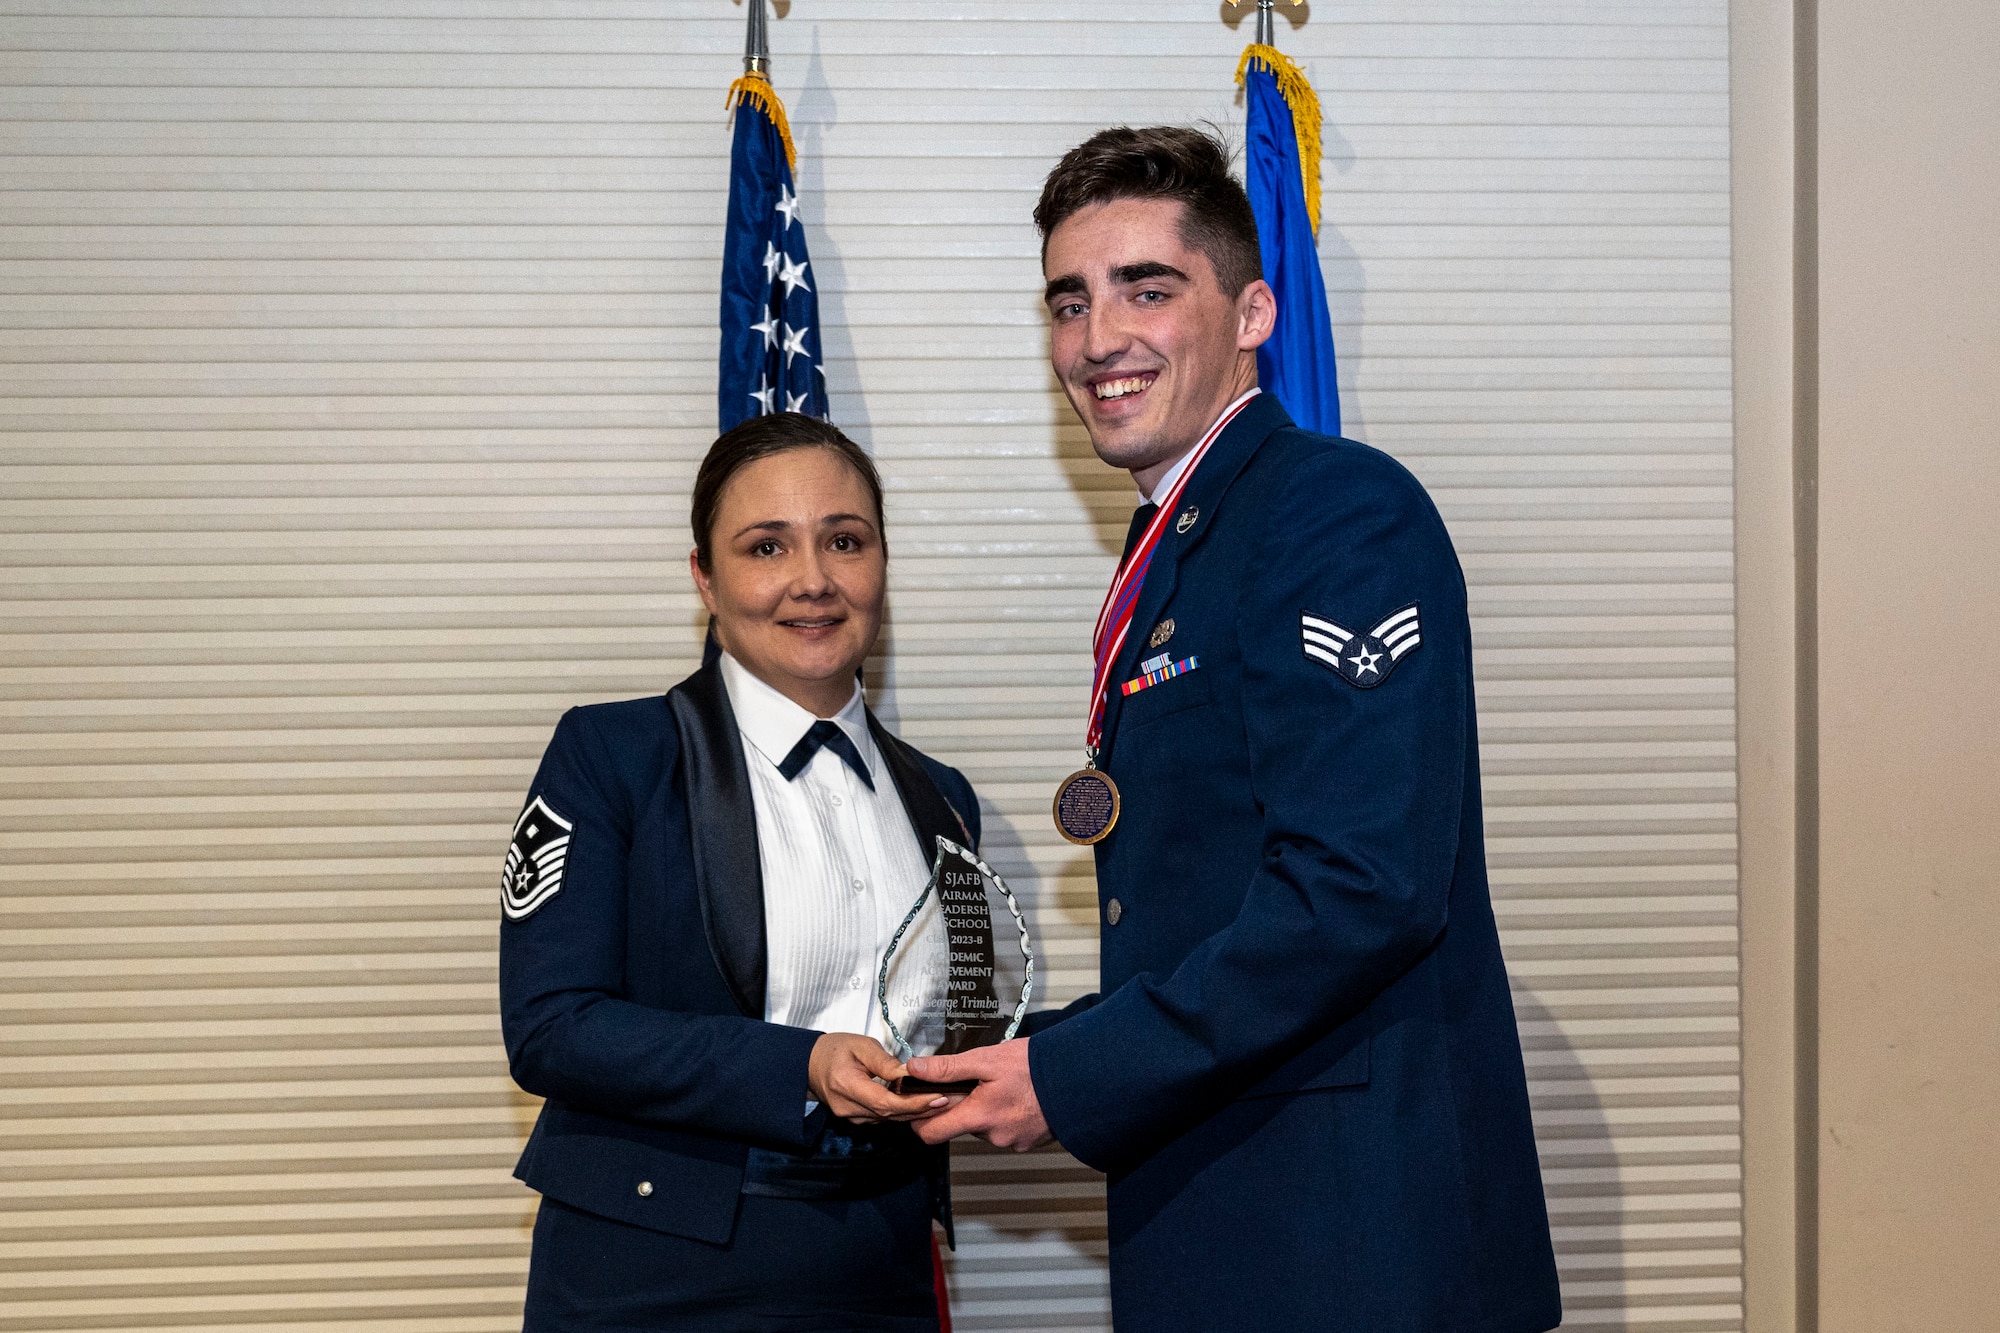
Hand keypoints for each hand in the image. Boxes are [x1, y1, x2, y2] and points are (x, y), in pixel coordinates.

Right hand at [807, 1032, 949, 1123]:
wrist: (811, 1064)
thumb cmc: (835, 1050)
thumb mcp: (861, 1045)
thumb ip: (884, 1062)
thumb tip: (908, 1074)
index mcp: (847, 1085)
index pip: (885, 1102)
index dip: (913, 1103)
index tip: (936, 1098)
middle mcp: (848, 1107)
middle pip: (889, 1114)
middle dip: (920, 1109)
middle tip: (947, 1100)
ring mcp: (850, 1116)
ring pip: (887, 1119)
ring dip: (913, 1112)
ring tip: (938, 1101)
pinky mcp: (856, 1119)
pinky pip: (881, 1117)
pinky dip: (900, 1111)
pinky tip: (916, 1103)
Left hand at [908, 1039, 1052, 1151]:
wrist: (1078, 1078)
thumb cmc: (1035, 1066)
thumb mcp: (987, 1059)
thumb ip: (948, 1067)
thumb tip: (914, 1069)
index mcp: (979, 1116)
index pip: (931, 1134)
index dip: (920, 1120)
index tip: (923, 1103)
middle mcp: (994, 1136)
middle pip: (960, 1127)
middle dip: (962, 1106)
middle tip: (975, 1081)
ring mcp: (1013, 1142)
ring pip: (984, 1128)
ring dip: (986, 1110)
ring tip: (1003, 1086)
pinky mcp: (1028, 1143)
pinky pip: (1005, 1131)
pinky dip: (1005, 1116)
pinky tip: (1018, 1097)